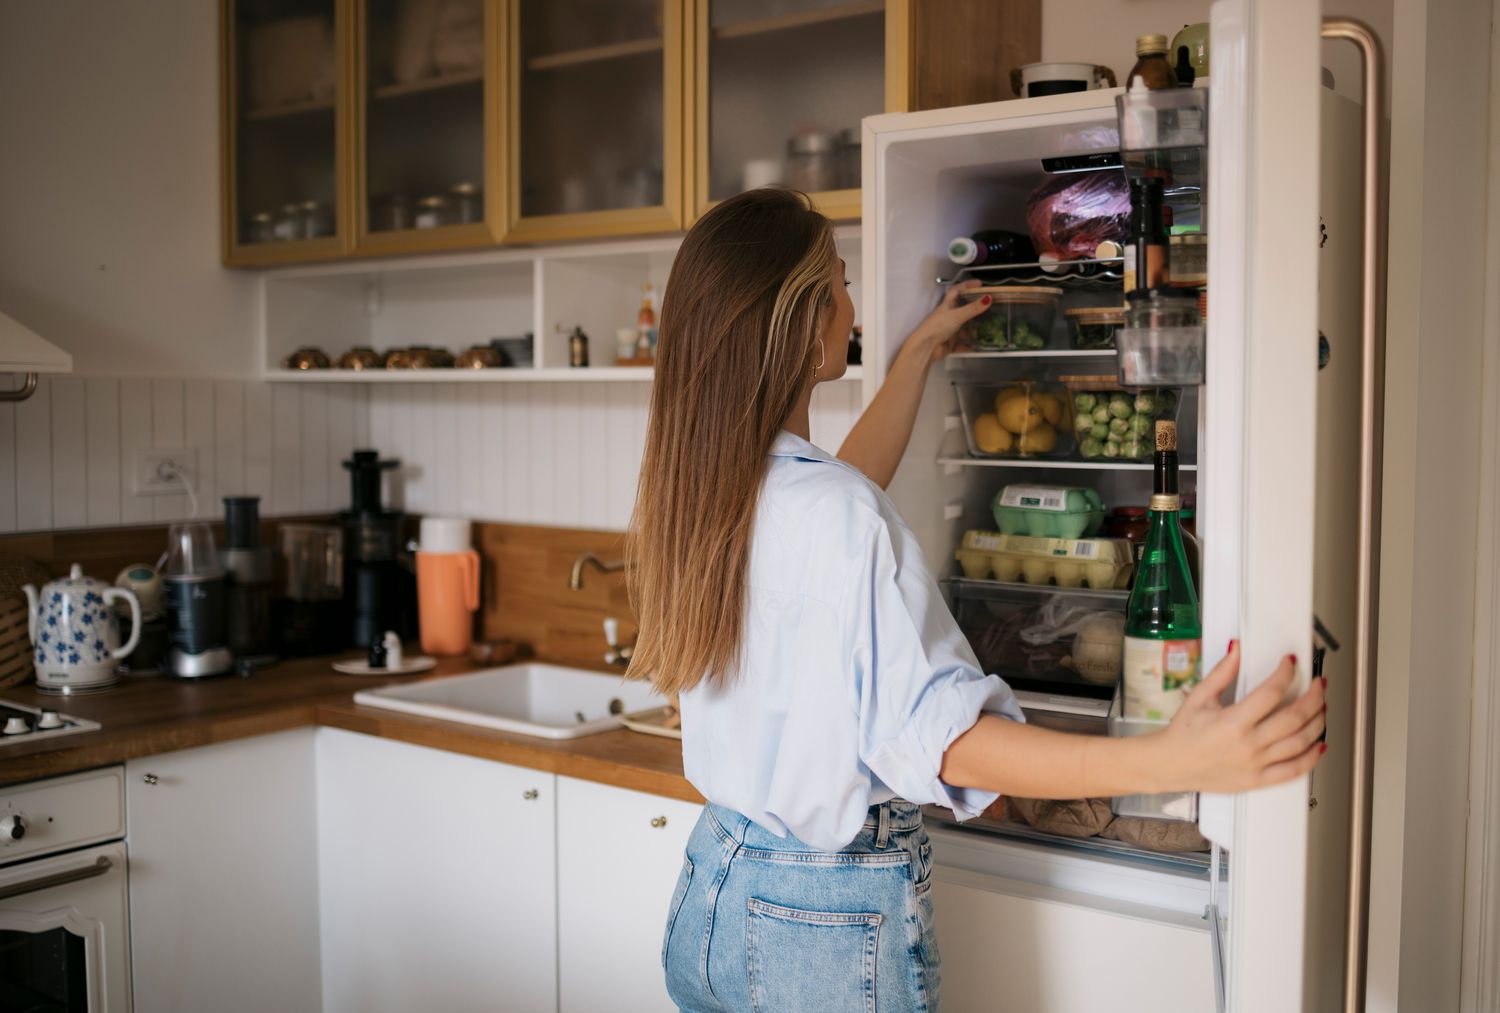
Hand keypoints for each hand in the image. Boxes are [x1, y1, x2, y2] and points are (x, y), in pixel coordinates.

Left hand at [901, 280, 989, 364]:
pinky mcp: (949, 343)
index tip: (978, 284)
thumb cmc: (936, 328)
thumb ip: (973, 308)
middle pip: (963, 310)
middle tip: (988, 309)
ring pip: (964, 328)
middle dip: (975, 310)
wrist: (926, 348)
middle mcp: (947, 317)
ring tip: (986, 329)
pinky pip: (962, 344)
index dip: (967, 285)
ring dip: (974, 330)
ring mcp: (948, 330)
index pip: (957, 291)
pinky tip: (977, 346)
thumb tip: (987, 298)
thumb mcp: (957, 315)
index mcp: (947, 306)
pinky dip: (969, 345)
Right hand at [1149, 641, 1326, 793]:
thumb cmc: (1182, 735)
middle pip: (1294, 717)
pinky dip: (1312, 758)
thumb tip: (1237, 650)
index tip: (1290, 664)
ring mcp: (1256, 764)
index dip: (1286, 673)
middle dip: (1314, 697)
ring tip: (1322, 708)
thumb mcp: (1199, 697)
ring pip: (1300, 742)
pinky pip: (1294, 770)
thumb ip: (1222, 673)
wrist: (1170, 765)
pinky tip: (1319, 745)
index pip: (1271, 693)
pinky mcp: (1258, 780)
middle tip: (1319, 685)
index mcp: (1233, 722)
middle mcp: (1248, 744)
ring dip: (1317, 723)